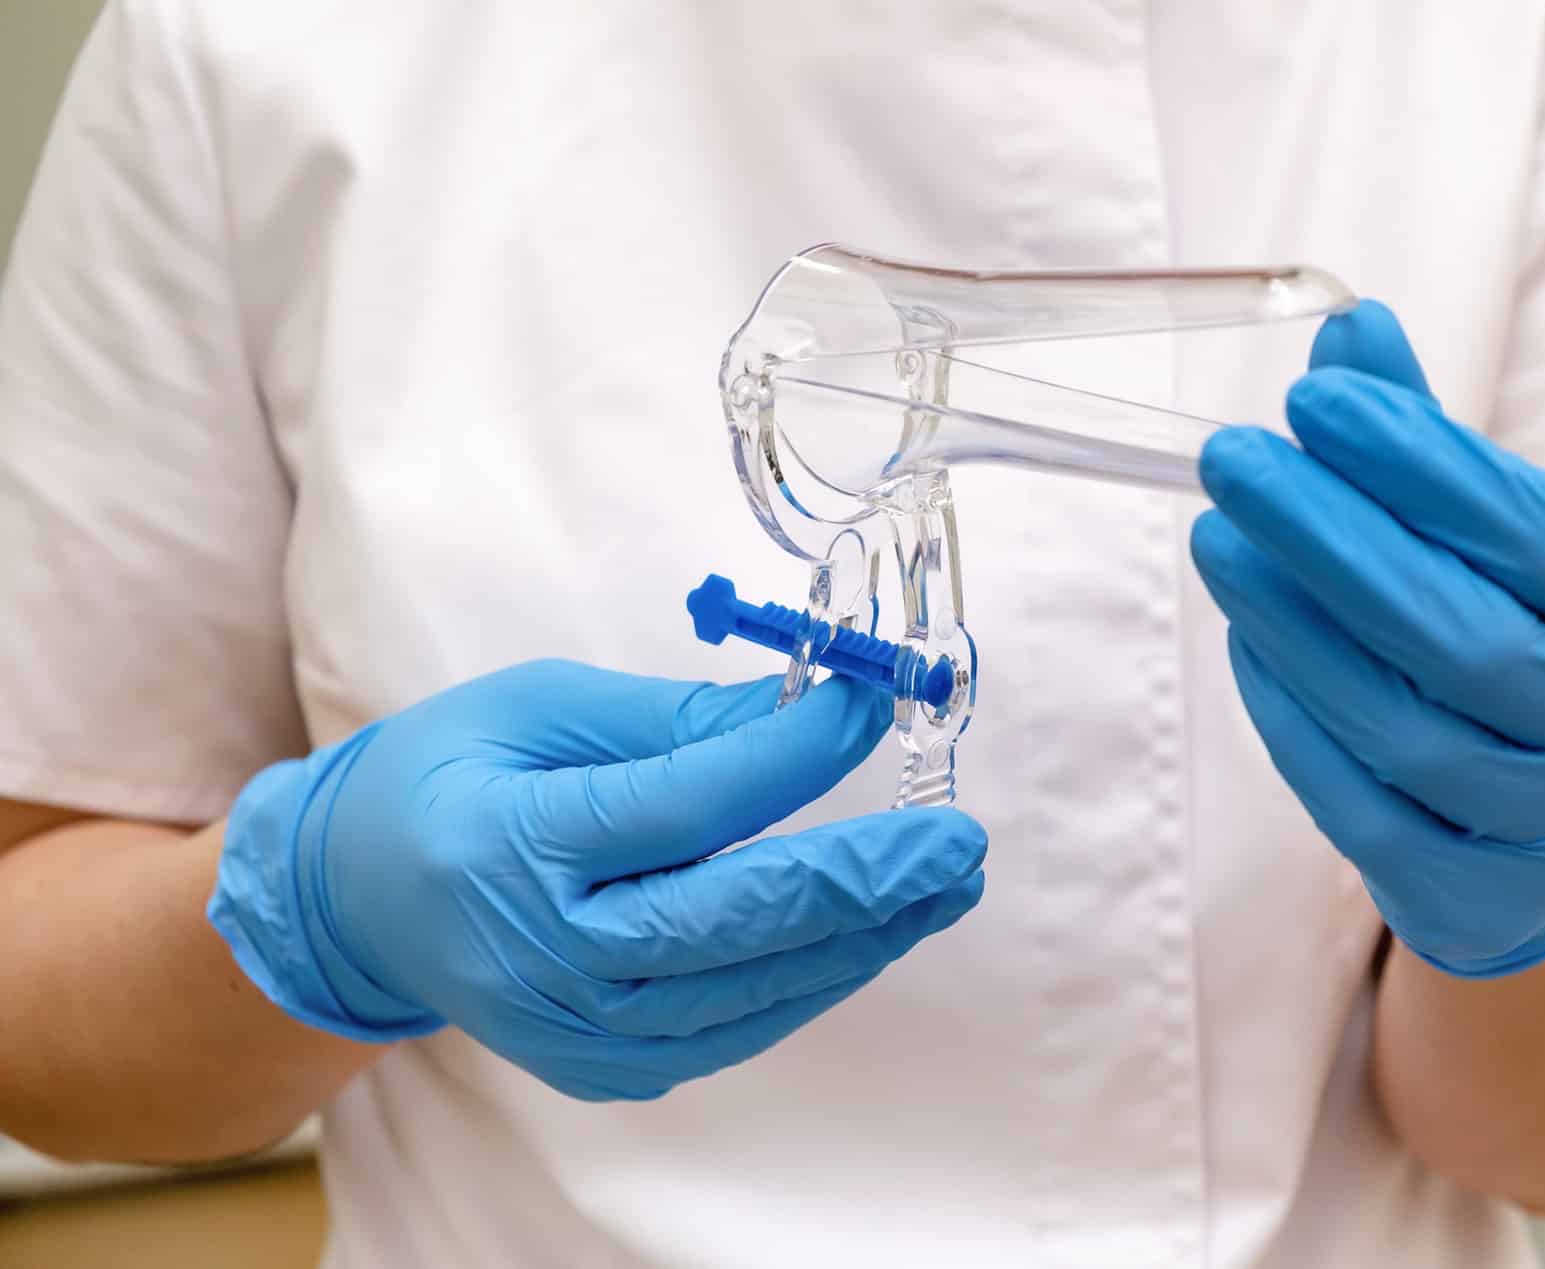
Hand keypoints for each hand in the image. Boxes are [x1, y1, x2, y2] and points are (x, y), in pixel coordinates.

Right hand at [209, 661, 985, 1099]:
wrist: (359, 906)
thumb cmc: (449, 778)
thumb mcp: (539, 708)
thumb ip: (674, 720)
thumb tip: (810, 711)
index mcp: (512, 846)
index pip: (685, 807)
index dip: (792, 758)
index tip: (870, 706)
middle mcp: (543, 955)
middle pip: (734, 921)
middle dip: (863, 879)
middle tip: (956, 841)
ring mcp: (575, 1030)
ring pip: (752, 988)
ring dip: (864, 936)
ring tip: (944, 884)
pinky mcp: (606, 1067)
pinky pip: (736, 1027)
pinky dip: (814, 978)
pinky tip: (875, 932)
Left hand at [1192, 303, 1544, 977]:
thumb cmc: (1529, 654)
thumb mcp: (1513, 552)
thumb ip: (1430, 448)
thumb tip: (1350, 331)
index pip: (1539, 535)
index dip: (1425, 466)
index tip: (1318, 399)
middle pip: (1463, 637)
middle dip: (1334, 539)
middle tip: (1235, 460)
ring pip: (1403, 725)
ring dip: (1294, 624)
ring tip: (1220, 537)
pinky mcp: (1468, 898)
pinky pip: (1356, 805)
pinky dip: (1290, 714)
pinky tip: (1245, 635)